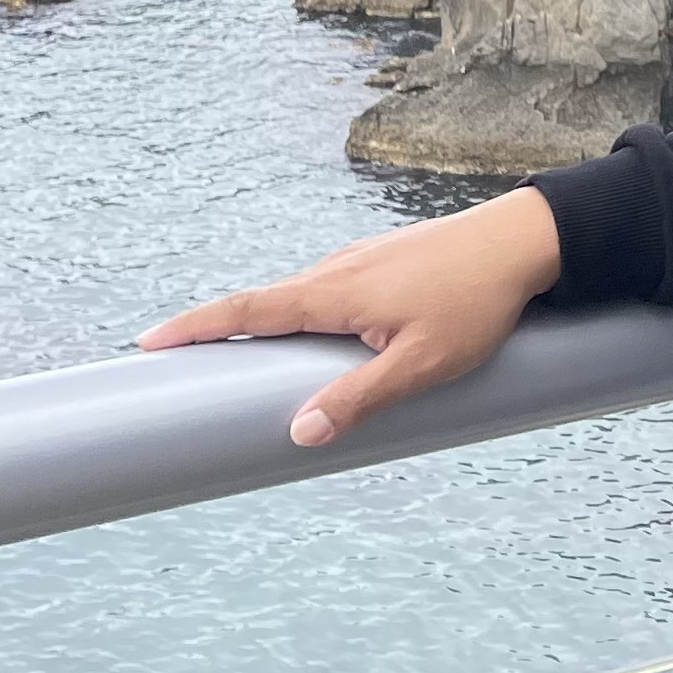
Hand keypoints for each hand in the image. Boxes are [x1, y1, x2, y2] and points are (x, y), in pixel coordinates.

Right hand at [138, 186, 563, 445]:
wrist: (525, 240)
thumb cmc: (477, 302)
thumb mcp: (421, 364)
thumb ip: (360, 398)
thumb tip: (300, 432)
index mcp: (333, 291)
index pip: (245, 309)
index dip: (194, 327)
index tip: (146, 342)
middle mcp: (336, 268)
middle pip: (260, 302)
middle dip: (214, 330)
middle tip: (172, 359)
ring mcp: (358, 261)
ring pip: (296, 297)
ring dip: (261, 324)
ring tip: (236, 361)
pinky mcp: (381, 261)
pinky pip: (324, 291)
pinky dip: (299, 314)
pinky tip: (315, 340)